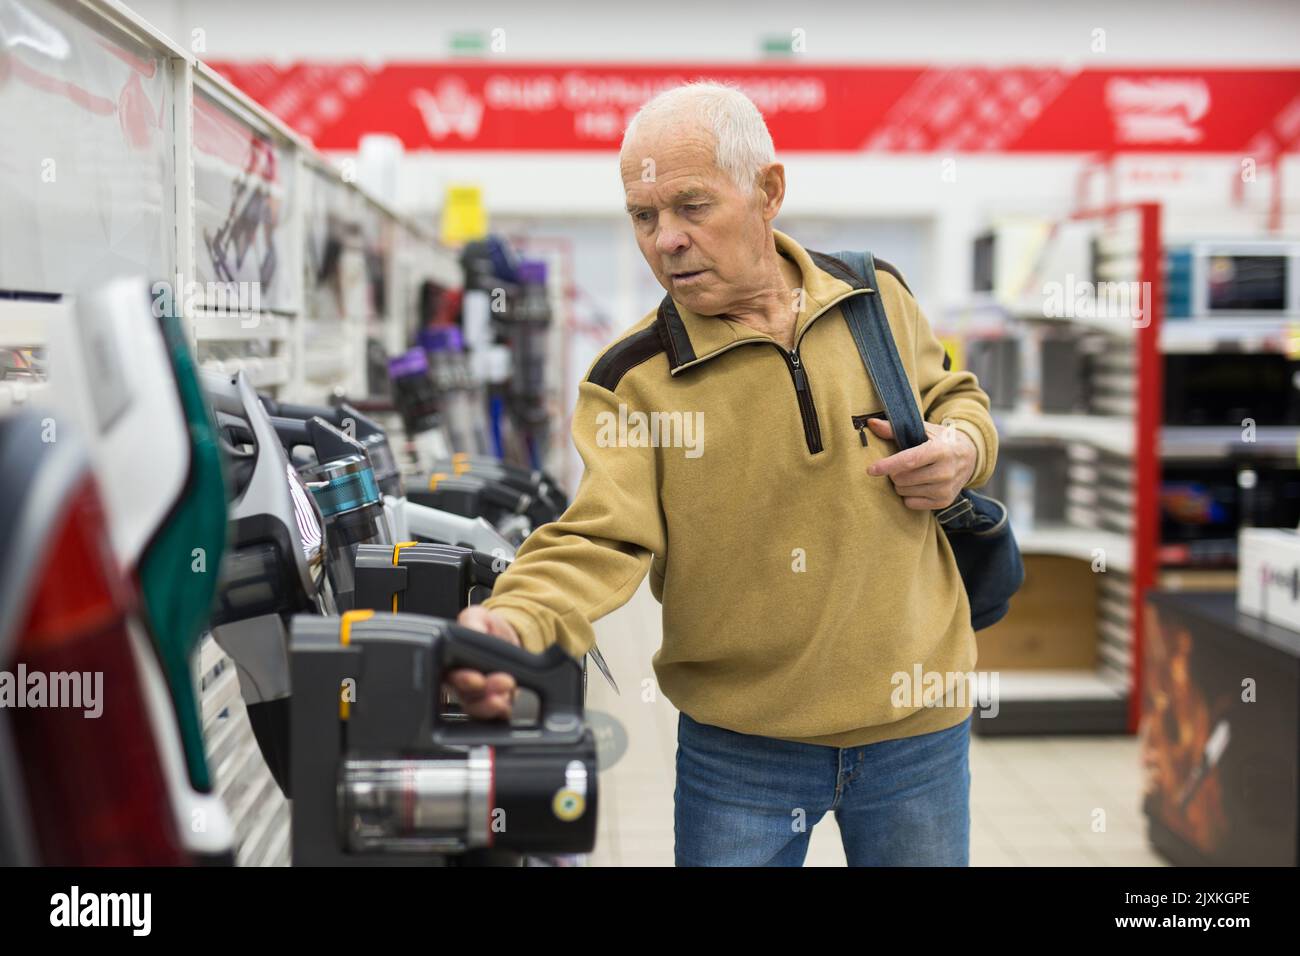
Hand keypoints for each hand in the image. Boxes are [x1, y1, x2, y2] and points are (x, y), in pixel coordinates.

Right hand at [449, 606, 522, 720]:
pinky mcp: (496, 704)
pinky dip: (501, 715)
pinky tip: (506, 709)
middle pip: (464, 697)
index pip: (448, 677)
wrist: (509, 637)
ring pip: (477, 710)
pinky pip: (494, 717)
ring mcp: (478, 697)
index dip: (460, 680)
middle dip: (481, 694)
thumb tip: (474, 630)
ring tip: (504, 698)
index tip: (475, 678)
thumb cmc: (485, 629)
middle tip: (500, 683)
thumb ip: (471, 621)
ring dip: (490, 706)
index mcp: (449, 663)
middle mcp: (461, 684)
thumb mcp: (476, 616)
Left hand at [866, 418, 976, 509]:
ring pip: (904, 491)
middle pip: (903, 479)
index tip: (871, 469)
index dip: (888, 465)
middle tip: (901, 466)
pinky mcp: (944, 502)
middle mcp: (946, 471)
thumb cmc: (942, 441)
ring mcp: (946, 489)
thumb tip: (872, 423)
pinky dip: (909, 495)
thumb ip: (896, 429)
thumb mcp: (924, 430)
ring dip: (900, 484)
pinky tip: (919, 485)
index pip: (909, 461)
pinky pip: (911, 503)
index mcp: (941, 450)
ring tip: (912, 474)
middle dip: (894, 473)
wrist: (970, 457)